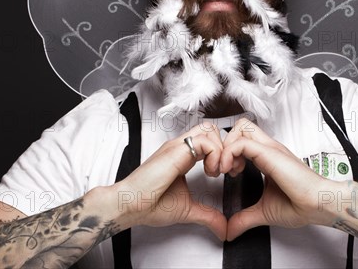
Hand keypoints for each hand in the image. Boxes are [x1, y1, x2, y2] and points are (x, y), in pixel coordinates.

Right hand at [115, 123, 226, 239]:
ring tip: (216, 171)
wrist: (131, 205)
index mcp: (183, 157)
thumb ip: (207, 216)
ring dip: (221, 149)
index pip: (210, 141)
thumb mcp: (188, 209)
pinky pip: (204, 140)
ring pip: (210, 129)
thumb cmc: (150, 205)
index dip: (223, 154)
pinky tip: (210, 172)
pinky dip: (215, 154)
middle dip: (226, 147)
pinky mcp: (176, 150)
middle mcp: (181, 148)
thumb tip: (223, 229)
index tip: (225, 174)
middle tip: (225, 170)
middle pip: (212, 129)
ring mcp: (178, 146)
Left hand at [220, 119, 333, 240]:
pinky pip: (242, 142)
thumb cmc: (300, 205)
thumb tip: (230, 231)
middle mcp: (267, 149)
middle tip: (225, 167)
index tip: (226, 173)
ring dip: (227, 146)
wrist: (318, 205)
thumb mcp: (263, 212)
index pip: (242, 139)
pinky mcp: (270, 153)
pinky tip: (230, 171)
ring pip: (241, 127)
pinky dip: (229, 154)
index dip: (229, 151)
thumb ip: (244, 219)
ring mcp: (269, 149)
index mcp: (267, 158)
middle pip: (241, 127)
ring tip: (227, 168)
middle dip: (225, 144)